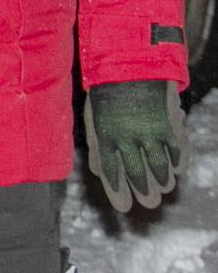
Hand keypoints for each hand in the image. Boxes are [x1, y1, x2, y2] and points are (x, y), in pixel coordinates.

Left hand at [83, 80, 190, 211]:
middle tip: (150, 204)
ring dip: (163, 181)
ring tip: (163, 190)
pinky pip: (176, 151)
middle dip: (144, 192)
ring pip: (160, 167)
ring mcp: (150, 131)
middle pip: (138, 174)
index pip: (111, 172)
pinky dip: (177, 163)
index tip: (124, 208)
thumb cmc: (107, 92)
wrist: (130, 63)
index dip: (117, 192)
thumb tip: (98, 172)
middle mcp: (127, 136)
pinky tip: (176, 171)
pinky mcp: (169, 124)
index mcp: (104, 134)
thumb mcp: (93, 116)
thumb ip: (96, 145)